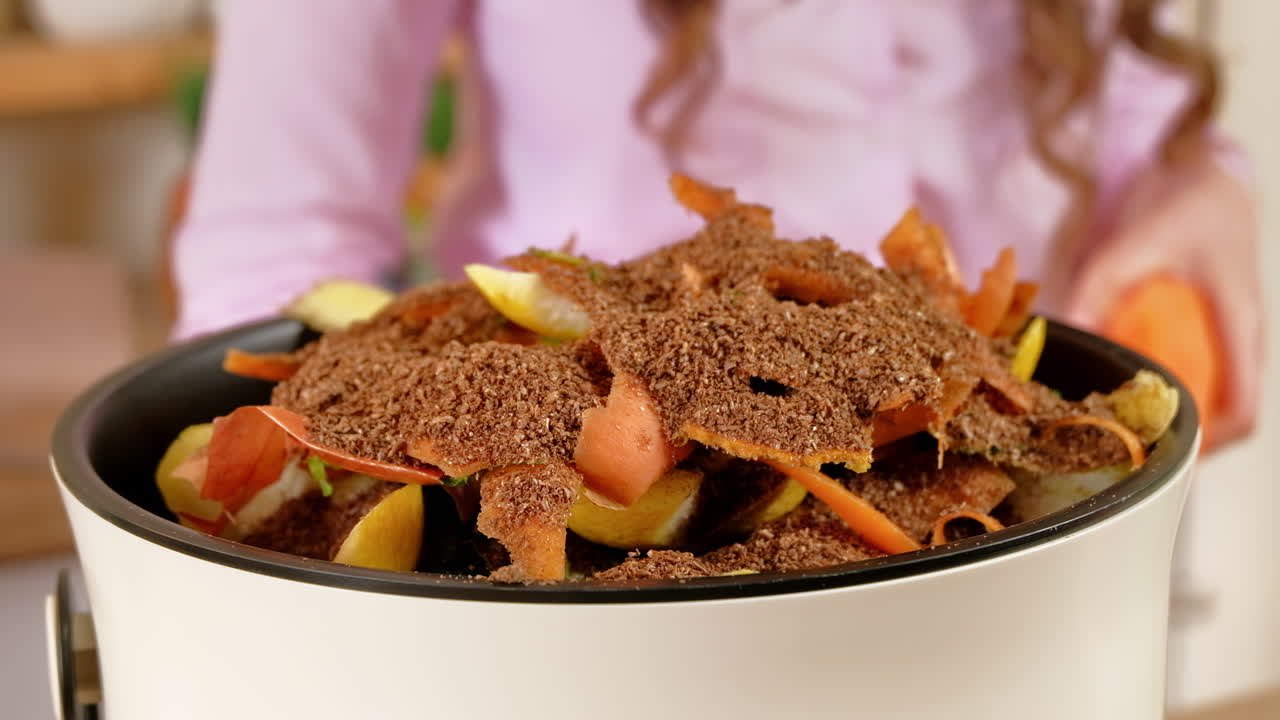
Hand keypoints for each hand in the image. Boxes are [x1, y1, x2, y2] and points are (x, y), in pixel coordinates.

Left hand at [1063, 148, 1262, 449]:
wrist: (1206, 178)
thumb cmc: (1183, 207)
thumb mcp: (1135, 241)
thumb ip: (1098, 285)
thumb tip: (1066, 329)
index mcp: (1239, 324)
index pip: (1242, 410)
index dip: (1207, 446)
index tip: (1159, 458)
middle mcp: (1241, 339)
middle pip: (1227, 416)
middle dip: (1181, 439)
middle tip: (1125, 450)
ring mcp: (1230, 337)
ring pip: (1214, 399)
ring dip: (1174, 417)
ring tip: (1119, 428)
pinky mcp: (1212, 331)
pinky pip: (1198, 374)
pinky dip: (1167, 389)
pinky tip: (1123, 388)